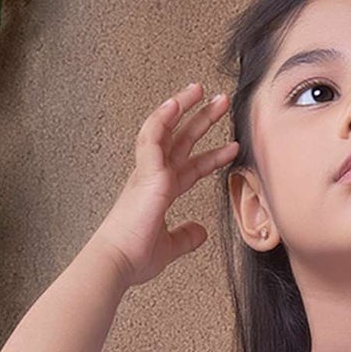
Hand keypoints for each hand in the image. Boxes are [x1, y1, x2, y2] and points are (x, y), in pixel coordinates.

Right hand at [89, 82, 238, 289]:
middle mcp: (153, 177)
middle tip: (221, 101)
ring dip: (183, 108)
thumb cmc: (135, 255)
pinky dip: (163, 118)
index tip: (231, 147)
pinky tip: (175, 103)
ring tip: (201, 89)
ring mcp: (148, 172)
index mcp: (159, 191)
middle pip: (180, 140)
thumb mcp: (170, 246)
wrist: (119, 262)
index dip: (212, 156)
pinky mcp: (146, 173)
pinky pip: (152, 137)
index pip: (190, 166)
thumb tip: (201, 232)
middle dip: (201, 120)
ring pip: (165, 129)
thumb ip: (186, 236)